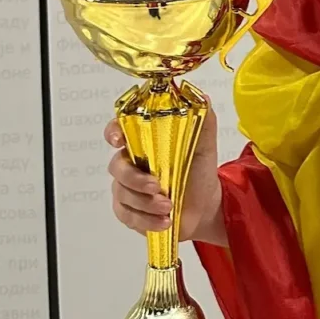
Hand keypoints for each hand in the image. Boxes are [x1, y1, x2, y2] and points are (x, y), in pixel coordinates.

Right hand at [105, 104, 220, 242]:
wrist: (206, 206)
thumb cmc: (200, 172)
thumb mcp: (205, 145)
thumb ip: (203, 121)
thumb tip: (203, 97)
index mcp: (146, 143)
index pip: (119, 130)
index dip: (113, 132)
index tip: (119, 140)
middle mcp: (132, 163)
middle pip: (117, 167)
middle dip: (136, 179)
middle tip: (158, 186)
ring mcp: (128, 188)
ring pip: (122, 193)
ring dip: (146, 203)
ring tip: (169, 206)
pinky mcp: (129, 211)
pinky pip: (127, 216)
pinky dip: (146, 220)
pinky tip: (164, 221)